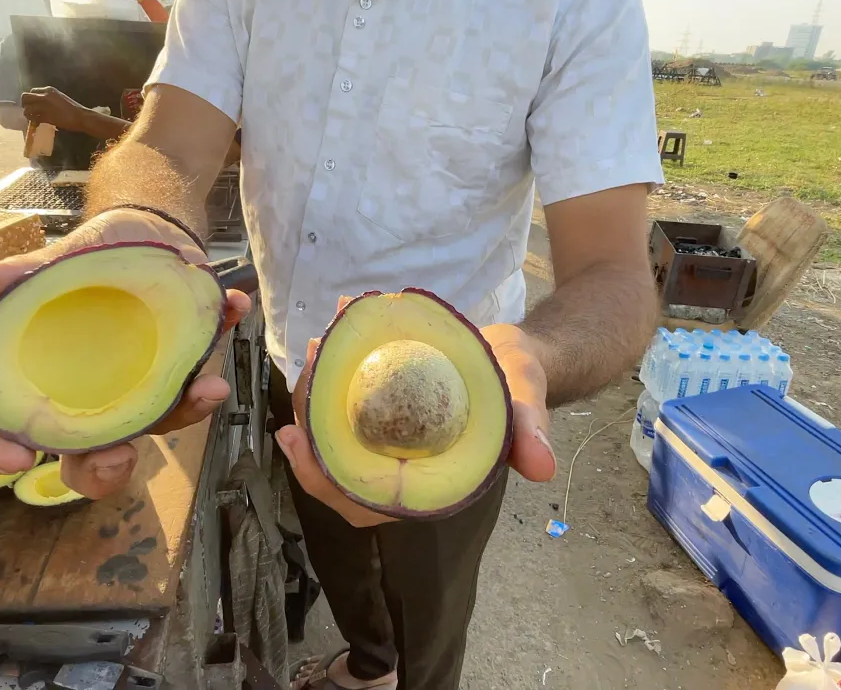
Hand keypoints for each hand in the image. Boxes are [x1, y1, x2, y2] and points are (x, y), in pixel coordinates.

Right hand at [0, 209, 250, 498]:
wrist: (138, 234)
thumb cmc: (79, 266)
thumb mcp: (44, 269)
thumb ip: (4, 283)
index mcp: (41, 388)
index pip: (9, 434)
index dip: (3, 453)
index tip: (15, 456)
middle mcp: (89, 405)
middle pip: (85, 460)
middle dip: (101, 470)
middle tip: (118, 456)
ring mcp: (138, 395)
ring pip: (154, 428)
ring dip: (183, 412)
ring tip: (206, 387)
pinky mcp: (180, 376)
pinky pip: (198, 378)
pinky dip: (219, 344)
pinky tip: (232, 311)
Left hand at [21, 86, 89, 132]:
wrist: (81, 116)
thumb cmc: (73, 108)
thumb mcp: (59, 97)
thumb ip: (49, 98)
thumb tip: (40, 103)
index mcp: (48, 89)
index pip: (32, 91)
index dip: (31, 99)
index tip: (33, 105)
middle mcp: (44, 95)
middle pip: (25, 97)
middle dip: (25, 105)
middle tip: (30, 111)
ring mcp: (44, 106)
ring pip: (27, 109)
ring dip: (28, 114)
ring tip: (33, 118)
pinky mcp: (45, 116)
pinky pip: (34, 118)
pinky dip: (34, 121)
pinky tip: (38, 123)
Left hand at [274, 301, 556, 528]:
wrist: (513, 354)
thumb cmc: (520, 384)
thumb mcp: (528, 402)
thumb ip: (530, 433)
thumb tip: (543, 467)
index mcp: (425, 481)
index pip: (361, 501)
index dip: (323, 481)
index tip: (297, 442)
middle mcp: (395, 461)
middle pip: (332, 463)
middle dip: (308, 426)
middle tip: (302, 381)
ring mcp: (381, 433)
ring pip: (330, 427)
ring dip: (315, 392)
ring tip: (318, 347)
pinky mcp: (375, 404)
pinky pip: (341, 395)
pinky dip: (331, 370)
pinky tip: (330, 337)